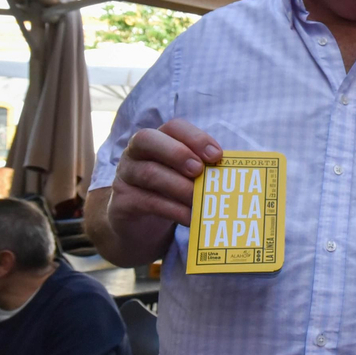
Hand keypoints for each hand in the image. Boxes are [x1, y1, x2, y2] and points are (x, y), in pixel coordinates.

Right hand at [109, 118, 224, 228]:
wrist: (139, 227)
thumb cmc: (169, 195)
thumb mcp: (184, 178)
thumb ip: (202, 170)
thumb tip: (234, 174)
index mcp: (156, 141)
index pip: (172, 127)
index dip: (195, 137)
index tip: (217, 155)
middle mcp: (135, 153)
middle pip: (147, 139)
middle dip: (177, 153)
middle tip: (199, 171)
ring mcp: (125, 176)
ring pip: (148, 172)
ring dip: (178, 186)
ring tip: (199, 199)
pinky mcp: (122, 202)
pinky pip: (146, 201)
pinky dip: (172, 209)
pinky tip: (190, 217)